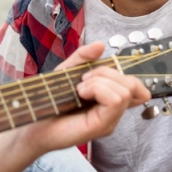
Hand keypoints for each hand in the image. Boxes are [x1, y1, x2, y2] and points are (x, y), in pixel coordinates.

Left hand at [15, 42, 149, 155]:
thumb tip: (100, 45)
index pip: (137, 87)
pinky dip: (98, 89)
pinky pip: (116, 100)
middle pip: (132, 84)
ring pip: (125, 90)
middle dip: (106, 73)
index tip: (93, 74)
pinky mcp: (102, 126)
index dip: (122, 74)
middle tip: (83, 81)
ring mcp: (110, 120)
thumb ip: (83, 58)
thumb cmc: (49, 103)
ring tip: (80, 89)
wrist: (33, 125)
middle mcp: (113, 112)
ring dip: (100, 82)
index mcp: (109, 99)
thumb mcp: (66, 72)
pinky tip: (81, 93)